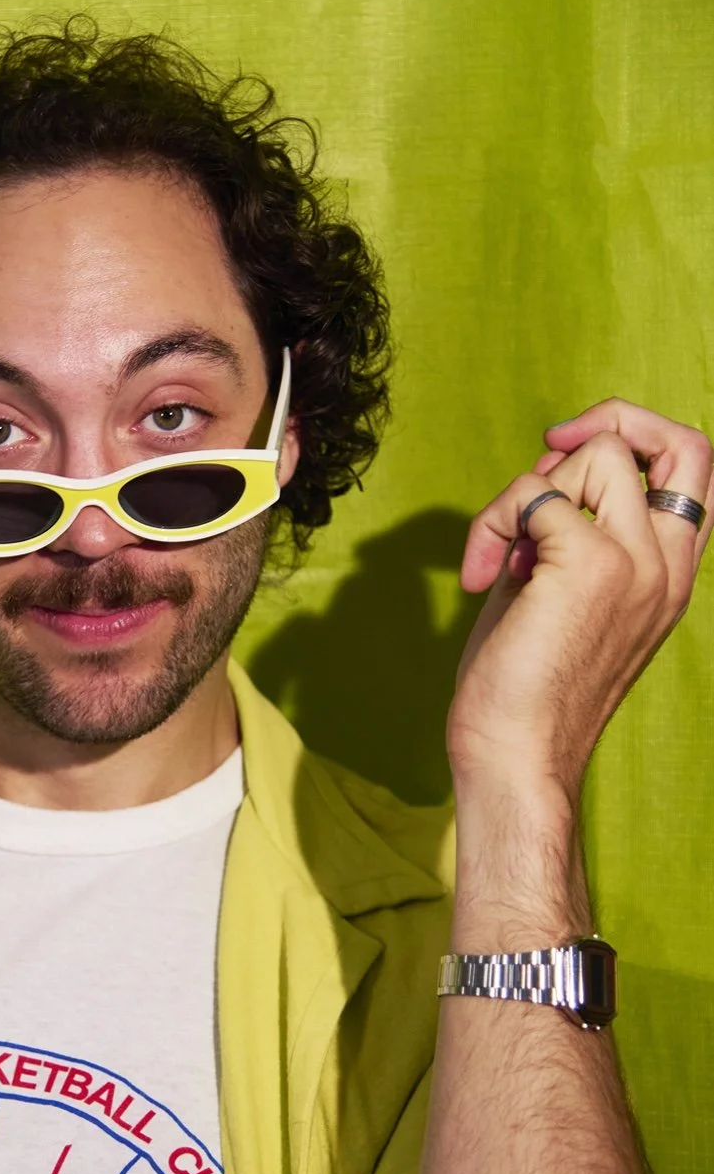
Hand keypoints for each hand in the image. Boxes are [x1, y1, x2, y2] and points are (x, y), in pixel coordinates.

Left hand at [450, 399, 711, 800]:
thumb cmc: (526, 686)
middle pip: (678, 440)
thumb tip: (549, 468)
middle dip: (611, 420)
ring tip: (503, 557)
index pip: (697, 468)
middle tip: (547, 453)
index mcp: (672, 575)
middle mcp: (668, 565)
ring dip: (528, 492)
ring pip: (595, 457)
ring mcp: (636, 563)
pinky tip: (482, 577)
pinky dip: (494, 523)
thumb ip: (571, 530)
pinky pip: (535, 494)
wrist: (517, 753)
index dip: (640, 436)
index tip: (570, 454)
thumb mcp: (563, 591)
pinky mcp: (589, 566)